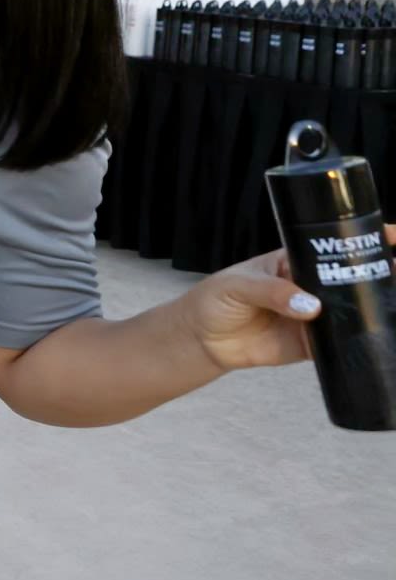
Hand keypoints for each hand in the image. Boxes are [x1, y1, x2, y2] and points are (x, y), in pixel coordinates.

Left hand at [177, 234, 382, 370]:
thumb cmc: (216, 300)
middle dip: (380, 272)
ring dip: (377, 305)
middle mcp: (312, 286)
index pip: (332, 245)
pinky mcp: (313, 344)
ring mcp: (315, 315)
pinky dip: (359, 340)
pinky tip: (379, 335)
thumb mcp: (239, 285)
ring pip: (353, 309)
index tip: (393, 235)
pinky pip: (342, 342)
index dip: (361, 239)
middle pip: (352, 276)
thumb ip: (272, 292)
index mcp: (294, 261)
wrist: (203, 340)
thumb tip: (311, 307)